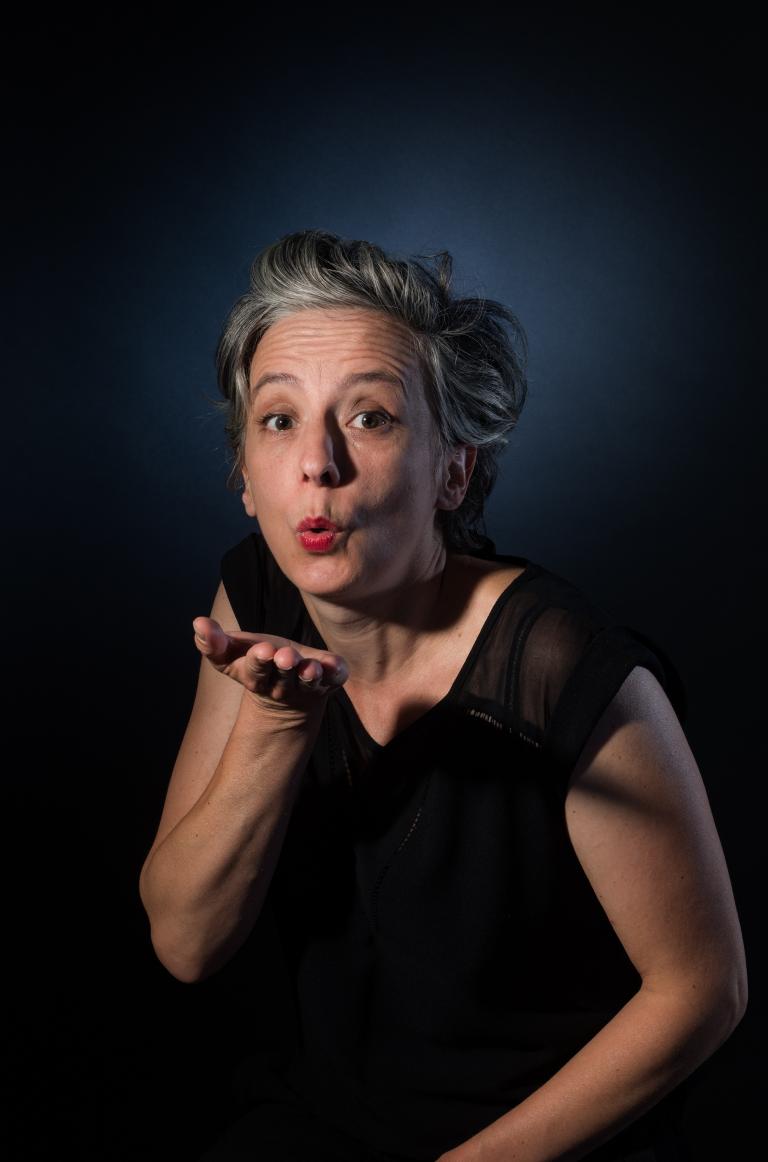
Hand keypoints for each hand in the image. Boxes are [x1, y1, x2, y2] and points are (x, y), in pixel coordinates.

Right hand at [192, 616, 348, 715]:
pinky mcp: (329, 680)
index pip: (256, 671)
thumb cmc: (257, 666)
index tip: (261, 649)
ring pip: (309, 682)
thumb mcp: (231, 654)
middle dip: (284, 666)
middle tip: (285, 655)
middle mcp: (283, 684)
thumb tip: (197, 622)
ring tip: (309, 667)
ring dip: (309, 674)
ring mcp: (307, 685)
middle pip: (283, 677)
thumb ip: (213, 642)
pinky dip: (335, 672)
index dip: (258, 661)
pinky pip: (334, 678)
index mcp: (257, 677)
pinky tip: (334, 665)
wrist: (289, 698)